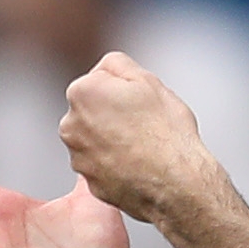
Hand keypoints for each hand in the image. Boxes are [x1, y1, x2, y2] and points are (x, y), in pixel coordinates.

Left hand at [58, 52, 217, 229]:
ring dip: (113, 140)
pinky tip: (139, 165)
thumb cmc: (167, 133)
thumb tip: (106, 69)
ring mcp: (79, 157)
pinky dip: (117, 165)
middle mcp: (71, 125)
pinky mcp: (90, 183)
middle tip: (144, 124)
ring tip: (143, 147)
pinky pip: (103, 166)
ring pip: (96, 139)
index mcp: (82, 93)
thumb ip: (117, 64)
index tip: (140, 102)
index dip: (124, 90)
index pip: (100, 80)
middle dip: (113, 114)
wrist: (177, 183)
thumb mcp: (148, 79)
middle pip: (93, 111)